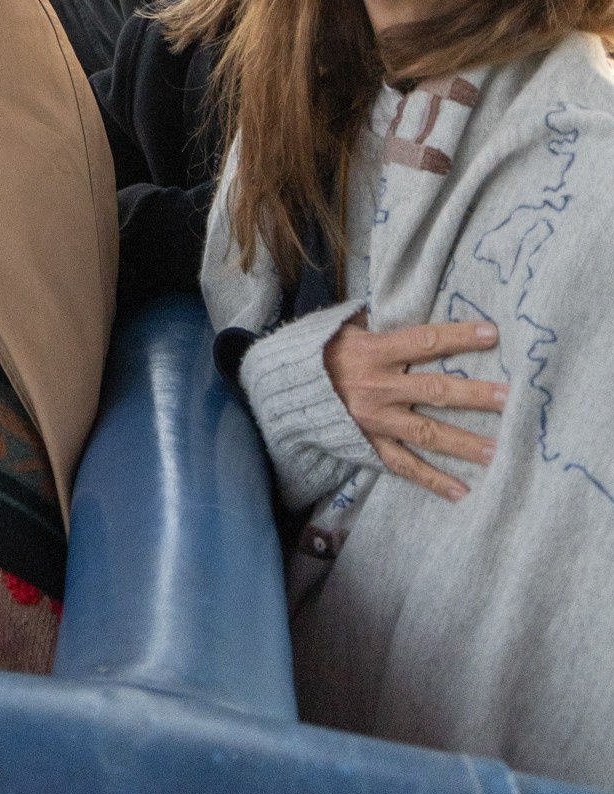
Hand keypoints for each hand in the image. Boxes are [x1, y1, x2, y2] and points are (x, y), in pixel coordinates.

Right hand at [323, 313, 505, 498]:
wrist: (284, 391)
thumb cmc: (322, 353)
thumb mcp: (346, 329)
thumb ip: (380, 324)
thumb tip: (412, 302)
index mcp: (374, 352)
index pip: (424, 342)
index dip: (459, 337)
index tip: (492, 334)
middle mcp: (379, 387)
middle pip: (435, 390)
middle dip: (474, 395)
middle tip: (509, 399)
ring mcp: (375, 421)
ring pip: (427, 432)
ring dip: (465, 443)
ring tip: (499, 451)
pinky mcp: (370, 445)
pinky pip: (405, 465)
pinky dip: (433, 480)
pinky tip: (462, 492)